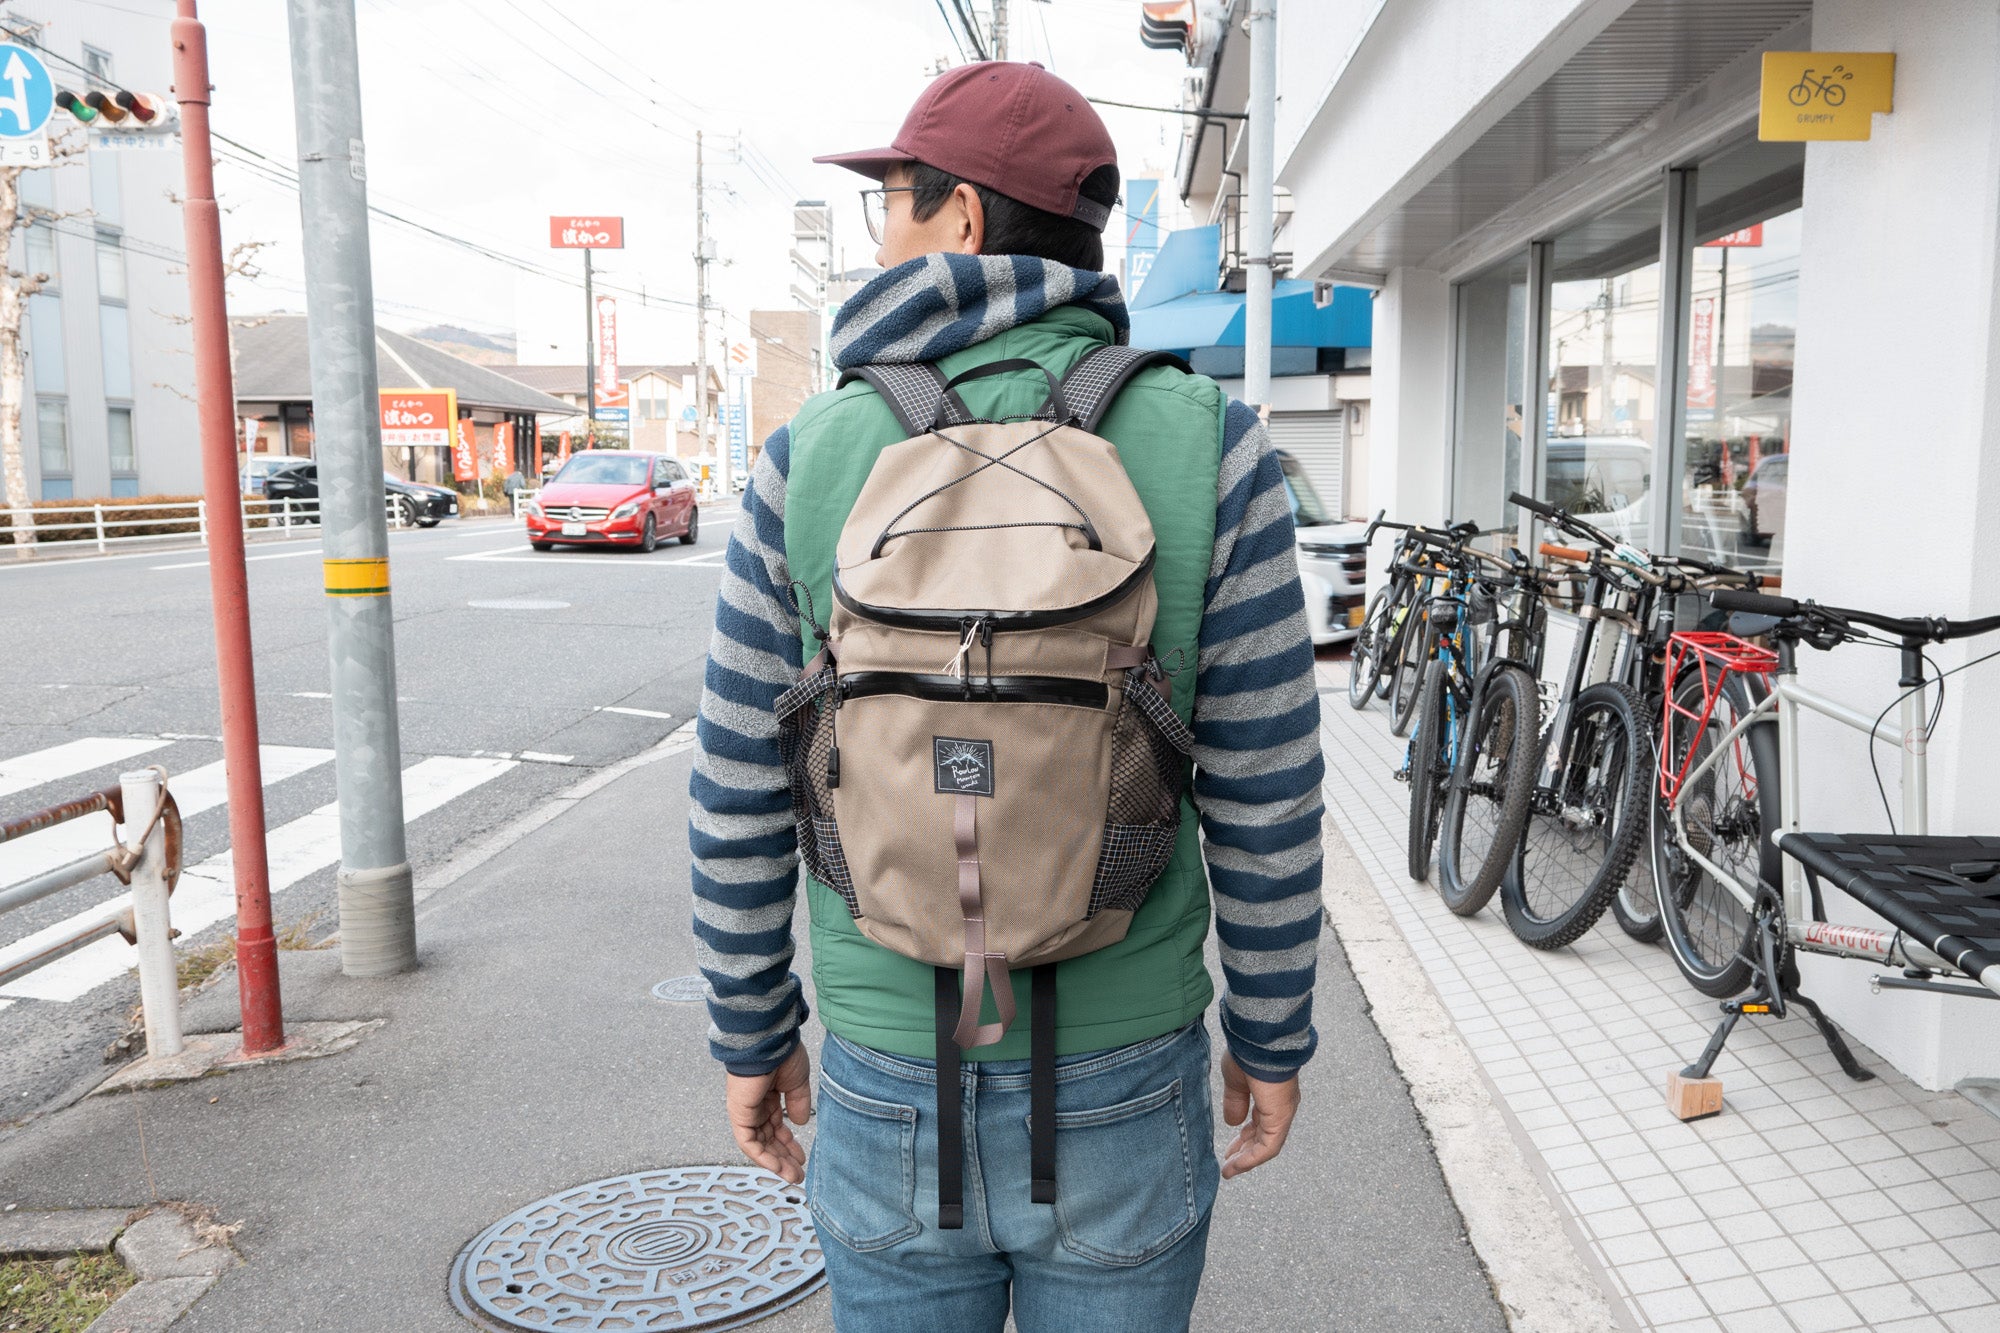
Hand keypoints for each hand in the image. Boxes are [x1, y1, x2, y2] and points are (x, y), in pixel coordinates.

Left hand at [725, 1044, 813, 1183]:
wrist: (769, 1042)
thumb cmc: (783, 1054)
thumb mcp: (797, 1082)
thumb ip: (798, 1103)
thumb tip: (799, 1123)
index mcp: (768, 1096)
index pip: (776, 1127)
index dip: (789, 1143)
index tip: (802, 1157)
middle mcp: (755, 1106)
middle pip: (768, 1139)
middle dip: (784, 1158)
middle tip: (798, 1174)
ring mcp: (745, 1111)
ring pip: (759, 1144)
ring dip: (776, 1162)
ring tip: (792, 1176)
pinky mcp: (739, 1114)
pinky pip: (748, 1142)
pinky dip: (762, 1157)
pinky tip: (778, 1167)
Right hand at [1219, 1052, 1300, 1178]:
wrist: (1260, 1042)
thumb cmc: (1247, 1054)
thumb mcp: (1235, 1081)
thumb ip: (1235, 1102)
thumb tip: (1233, 1123)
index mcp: (1270, 1094)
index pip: (1259, 1121)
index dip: (1244, 1136)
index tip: (1229, 1147)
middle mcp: (1280, 1106)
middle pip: (1263, 1136)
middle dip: (1244, 1150)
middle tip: (1228, 1161)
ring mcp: (1282, 1113)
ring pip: (1266, 1145)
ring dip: (1247, 1159)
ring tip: (1229, 1170)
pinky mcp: (1281, 1119)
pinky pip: (1268, 1147)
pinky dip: (1252, 1158)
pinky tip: (1236, 1165)